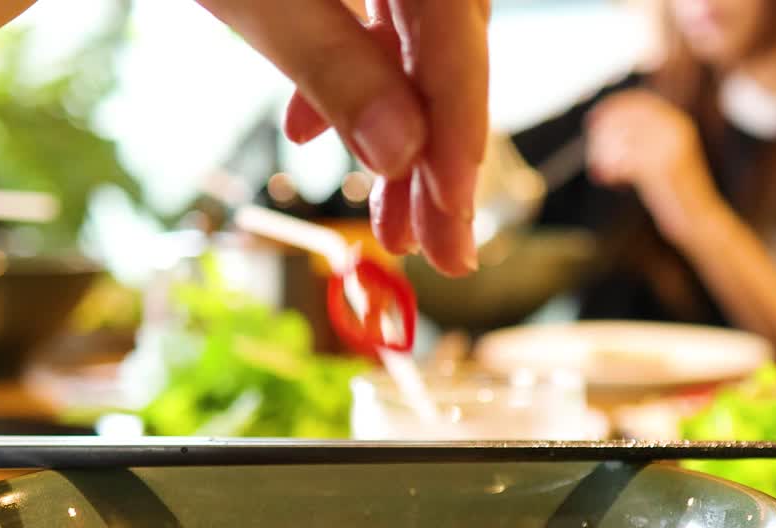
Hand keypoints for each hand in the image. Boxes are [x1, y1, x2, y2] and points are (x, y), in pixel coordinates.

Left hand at [195, 0, 488, 275]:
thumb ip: (329, 62)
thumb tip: (398, 155)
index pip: (456, 34)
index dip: (460, 131)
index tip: (452, 221)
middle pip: (446, 50)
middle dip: (438, 157)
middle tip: (441, 251)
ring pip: (412, 50)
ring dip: (401, 140)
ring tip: (389, 223)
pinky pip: (372, 28)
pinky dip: (355, 88)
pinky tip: (316, 137)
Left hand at [586, 90, 721, 243]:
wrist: (700, 220)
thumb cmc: (676, 192)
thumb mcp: (665, 156)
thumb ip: (644, 138)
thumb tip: (605, 126)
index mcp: (678, 122)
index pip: (639, 102)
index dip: (612, 107)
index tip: (592, 120)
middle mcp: (675, 129)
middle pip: (625, 119)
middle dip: (602, 137)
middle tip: (594, 158)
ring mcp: (669, 146)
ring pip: (620, 139)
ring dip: (604, 157)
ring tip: (605, 175)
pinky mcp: (660, 168)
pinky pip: (623, 160)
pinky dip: (612, 172)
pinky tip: (616, 185)